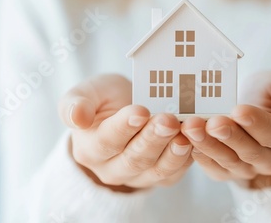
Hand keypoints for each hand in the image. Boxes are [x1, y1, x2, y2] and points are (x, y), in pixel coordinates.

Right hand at [58, 74, 192, 191]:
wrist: (125, 111)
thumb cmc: (105, 101)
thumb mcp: (87, 93)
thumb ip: (76, 103)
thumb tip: (77, 117)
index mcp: (90, 148)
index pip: (107, 141)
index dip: (124, 127)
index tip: (141, 110)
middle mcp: (112, 169)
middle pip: (134, 159)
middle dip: (153, 139)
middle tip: (168, 119)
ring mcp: (138, 177)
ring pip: (156, 170)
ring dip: (172, 152)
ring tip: (184, 134)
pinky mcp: (160, 177)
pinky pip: (173, 173)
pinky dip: (186, 159)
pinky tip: (194, 142)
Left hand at [181, 71, 270, 187]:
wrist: (252, 108)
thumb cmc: (270, 96)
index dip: (258, 124)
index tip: (239, 110)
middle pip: (251, 151)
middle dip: (229, 136)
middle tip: (212, 122)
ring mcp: (249, 169)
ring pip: (229, 161)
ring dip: (209, 145)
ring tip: (192, 128)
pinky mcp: (227, 172)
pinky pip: (213, 167)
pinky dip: (199, 155)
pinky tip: (186, 141)